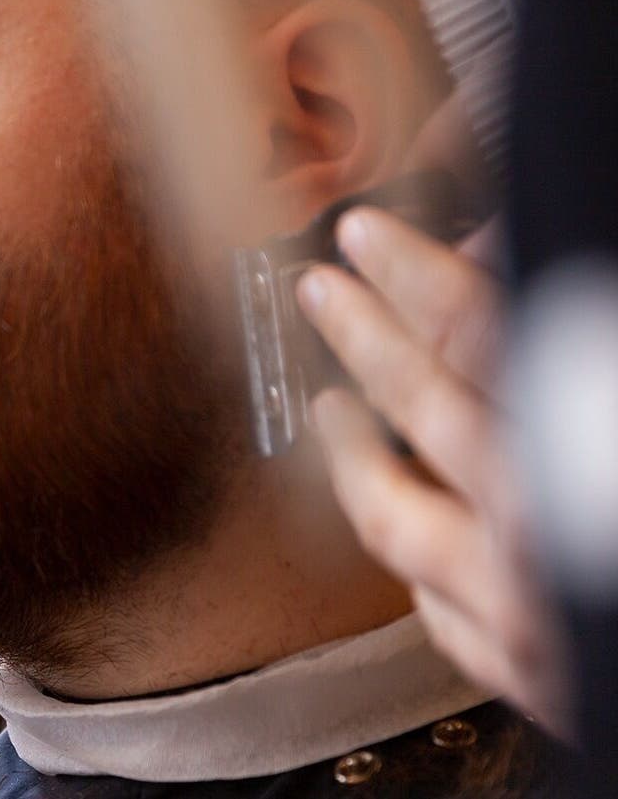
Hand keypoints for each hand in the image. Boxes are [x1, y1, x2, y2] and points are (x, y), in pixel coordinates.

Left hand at [296, 206, 568, 733]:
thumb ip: (586, 321)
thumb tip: (506, 253)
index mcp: (594, 441)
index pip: (475, 327)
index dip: (410, 270)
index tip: (366, 234)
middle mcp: (549, 525)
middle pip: (421, 403)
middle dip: (362, 334)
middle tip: (323, 291)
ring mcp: (530, 609)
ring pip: (393, 515)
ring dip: (350, 450)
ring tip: (329, 406)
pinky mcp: (535, 680)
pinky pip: (436, 615)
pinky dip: (408, 564)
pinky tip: (398, 526)